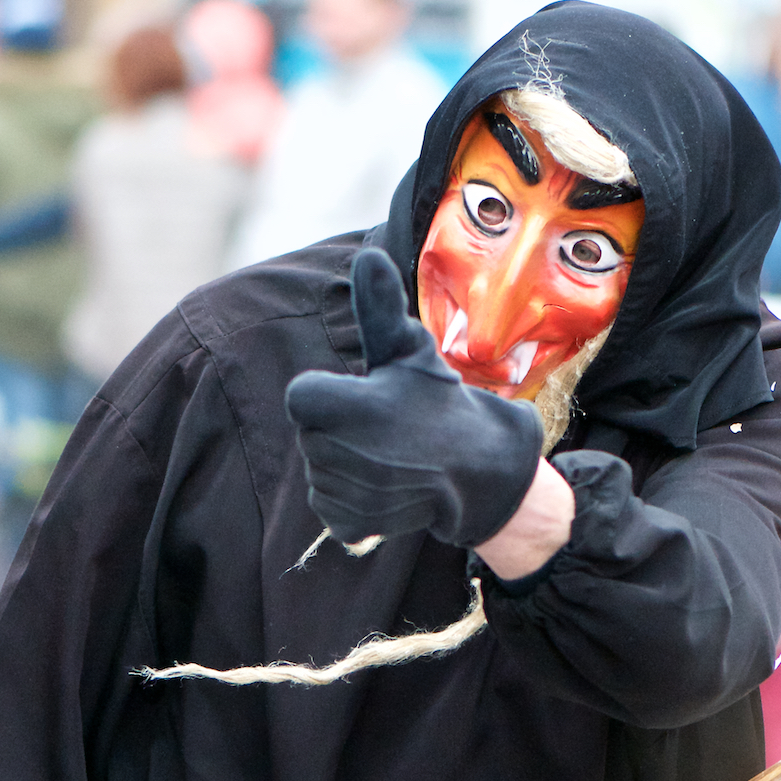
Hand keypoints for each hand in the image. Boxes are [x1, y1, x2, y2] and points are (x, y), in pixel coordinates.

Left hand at [285, 248, 543, 545]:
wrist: (478, 468)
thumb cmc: (438, 402)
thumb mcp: (409, 351)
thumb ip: (379, 308)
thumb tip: (368, 256)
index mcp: (342, 405)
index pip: (302, 395)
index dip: (333, 393)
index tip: (370, 398)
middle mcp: (336, 453)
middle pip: (309, 432)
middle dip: (339, 427)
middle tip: (386, 428)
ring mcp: (343, 493)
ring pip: (319, 469)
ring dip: (345, 462)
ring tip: (390, 456)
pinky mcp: (349, 524)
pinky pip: (329, 505)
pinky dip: (351, 498)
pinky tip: (385, 485)